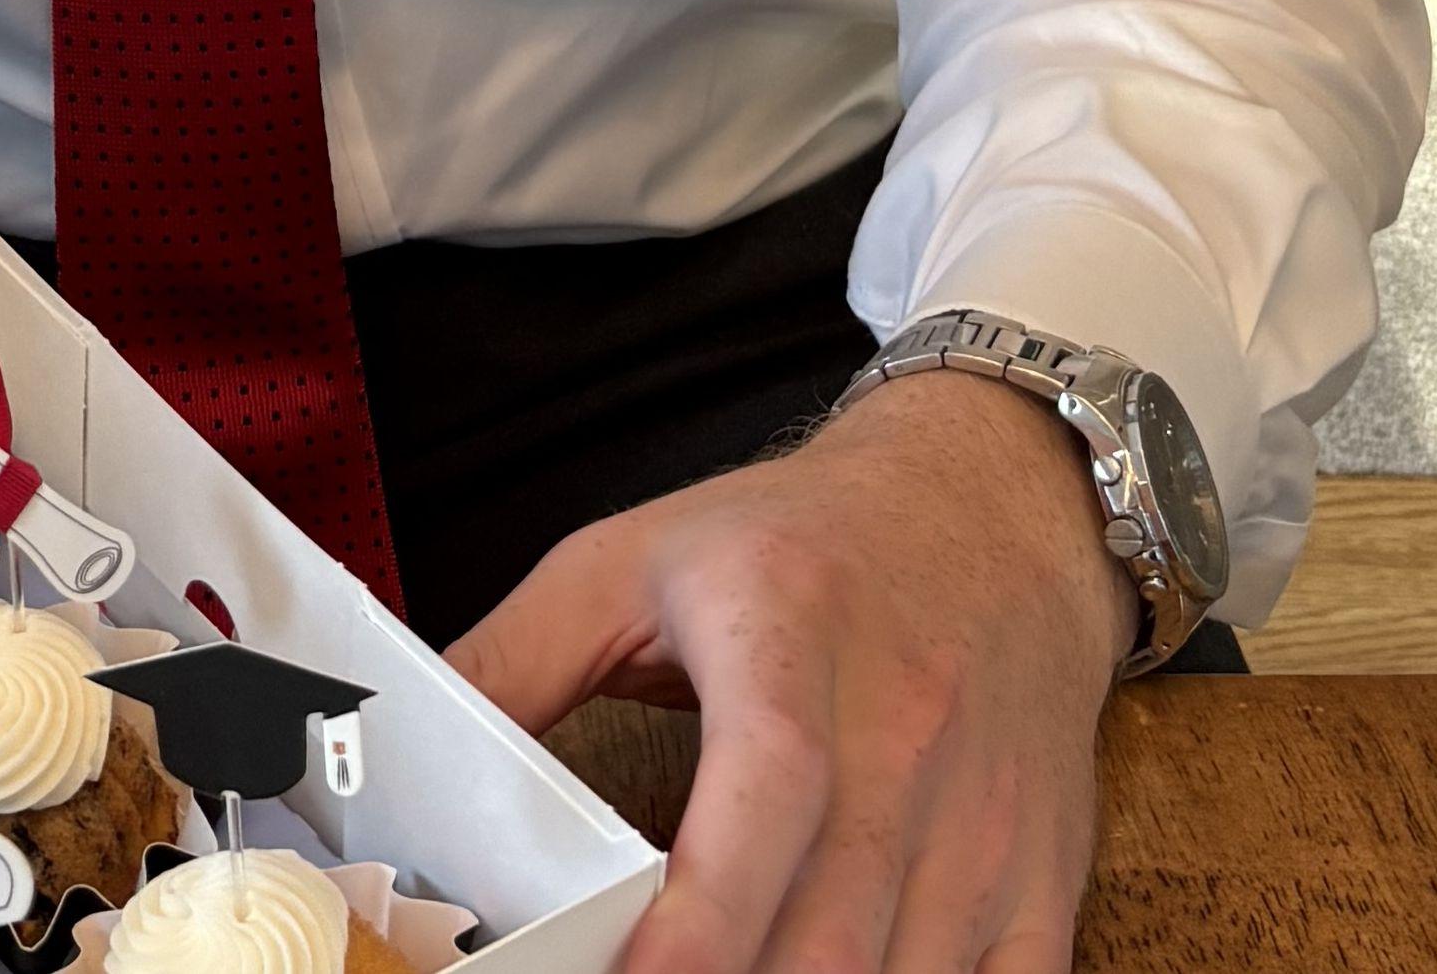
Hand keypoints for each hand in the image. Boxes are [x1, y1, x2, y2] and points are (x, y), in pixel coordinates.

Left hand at [450, 373, 1134, 973]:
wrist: (991, 505)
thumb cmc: (795, 543)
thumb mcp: (632, 561)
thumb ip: (513, 662)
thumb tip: (393, 744)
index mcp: (791, 633)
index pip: (769, 790)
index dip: (704, 916)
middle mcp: (906, 728)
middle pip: (834, 932)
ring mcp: (987, 815)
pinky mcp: (1043, 875)